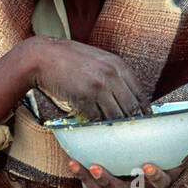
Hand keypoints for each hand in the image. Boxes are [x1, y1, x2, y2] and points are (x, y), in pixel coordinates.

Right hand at [30, 36, 152, 121]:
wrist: (43, 56)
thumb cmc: (69, 59)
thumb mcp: (98, 59)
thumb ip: (113, 74)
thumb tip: (126, 96)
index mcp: (118, 65)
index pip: (139, 92)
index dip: (143, 109)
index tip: (144, 119)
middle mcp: (111, 75)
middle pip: (130, 107)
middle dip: (132, 121)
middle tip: (131, 131)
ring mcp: (98, 87)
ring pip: (115, 116)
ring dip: (113, 125)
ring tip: (113, 131)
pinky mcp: (83, 97)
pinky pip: (95, 118)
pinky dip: (95, 123)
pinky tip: (94, 124)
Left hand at [68, 138, 187, 187]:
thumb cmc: (164, 170)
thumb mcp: (178, 164)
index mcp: (156, 186)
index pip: (157, 184)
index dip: (153, 176)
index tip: (148, 166)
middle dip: (109, 180)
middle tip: (98, 167)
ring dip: (89, 179)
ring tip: (79, 164)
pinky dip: (81, 177)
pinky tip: (73, 162)